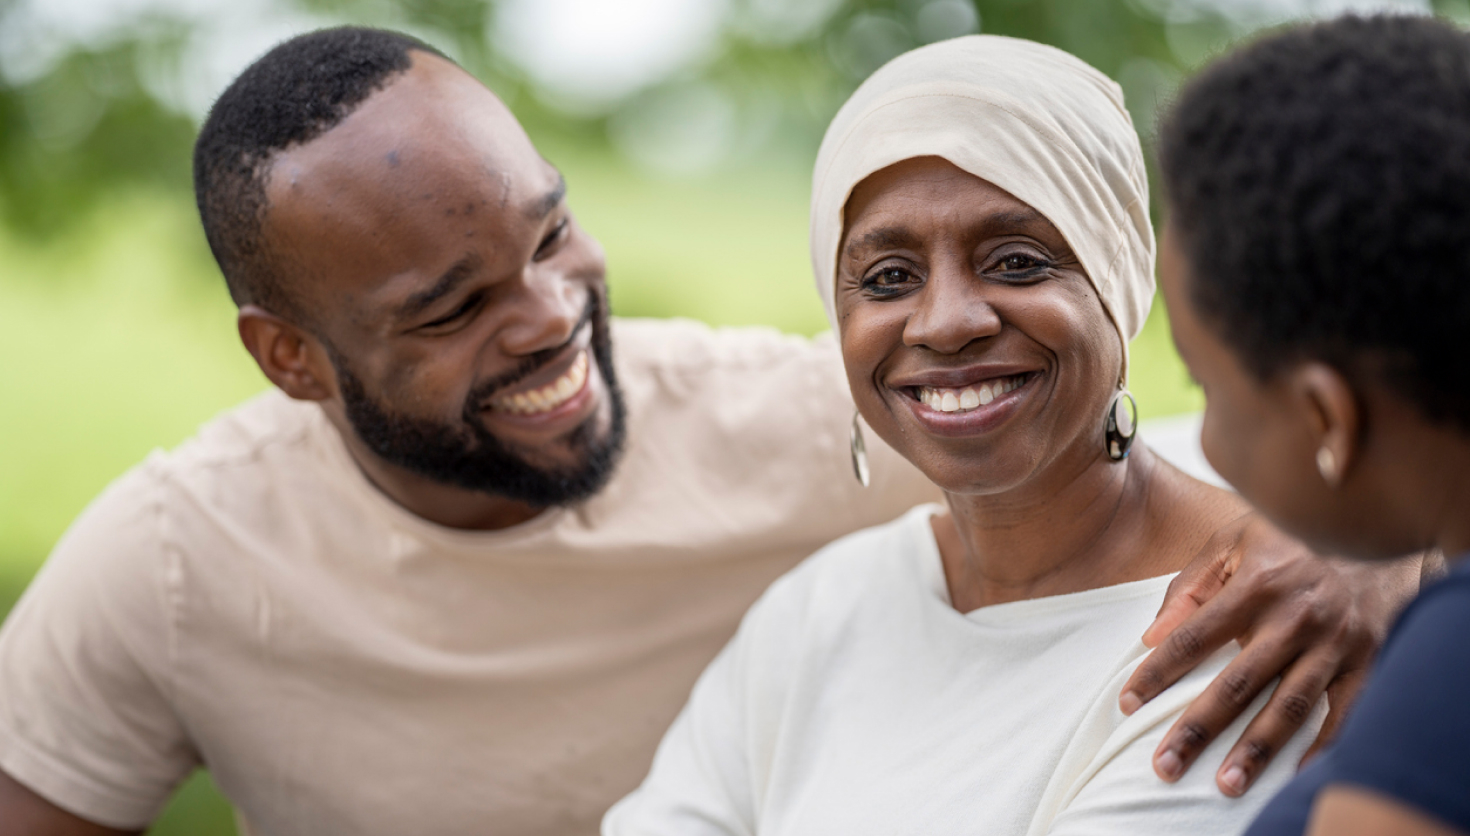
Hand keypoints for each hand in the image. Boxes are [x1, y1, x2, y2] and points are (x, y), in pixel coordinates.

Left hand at [1118, 513, 1420, 796]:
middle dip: (1198, 729)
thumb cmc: (1293, 538)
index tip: (1126, 704)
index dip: (1156, 673)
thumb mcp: (1235, 540)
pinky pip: (1346, 712)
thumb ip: (1190, 586)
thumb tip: (1150, 635)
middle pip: (1237, 684)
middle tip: (1164, 765)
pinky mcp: (1370, 659)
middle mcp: (1295, 617)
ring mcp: (1335, 642)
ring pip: (1290, 707)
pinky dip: (1324, 747)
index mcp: (1255, 584)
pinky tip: (1297, 775)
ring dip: (1257, 750)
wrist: (1380, 527)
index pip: (1192, 637)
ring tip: (1225, 785)